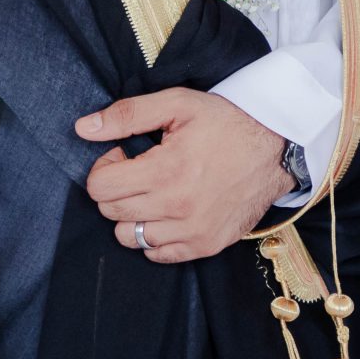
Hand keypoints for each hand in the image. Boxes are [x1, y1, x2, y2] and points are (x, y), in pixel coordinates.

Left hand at [77, 88, 291, 263]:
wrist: (277, 147)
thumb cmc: (226, 122)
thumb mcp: (178, 104)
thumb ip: (127, 115)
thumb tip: (82, 128)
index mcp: (165, 171)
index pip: (100, 188)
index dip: (104, 167)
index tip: (123, 155)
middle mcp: (176, 207)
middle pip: (112, 213)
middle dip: (116, 189)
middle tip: (138, 170)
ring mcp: (192, 231)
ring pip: (130, 238)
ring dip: (133, 215)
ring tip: (154, 192)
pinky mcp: (207, 245)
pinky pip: (158, 255)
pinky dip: (155, 237)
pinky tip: (169, 211)